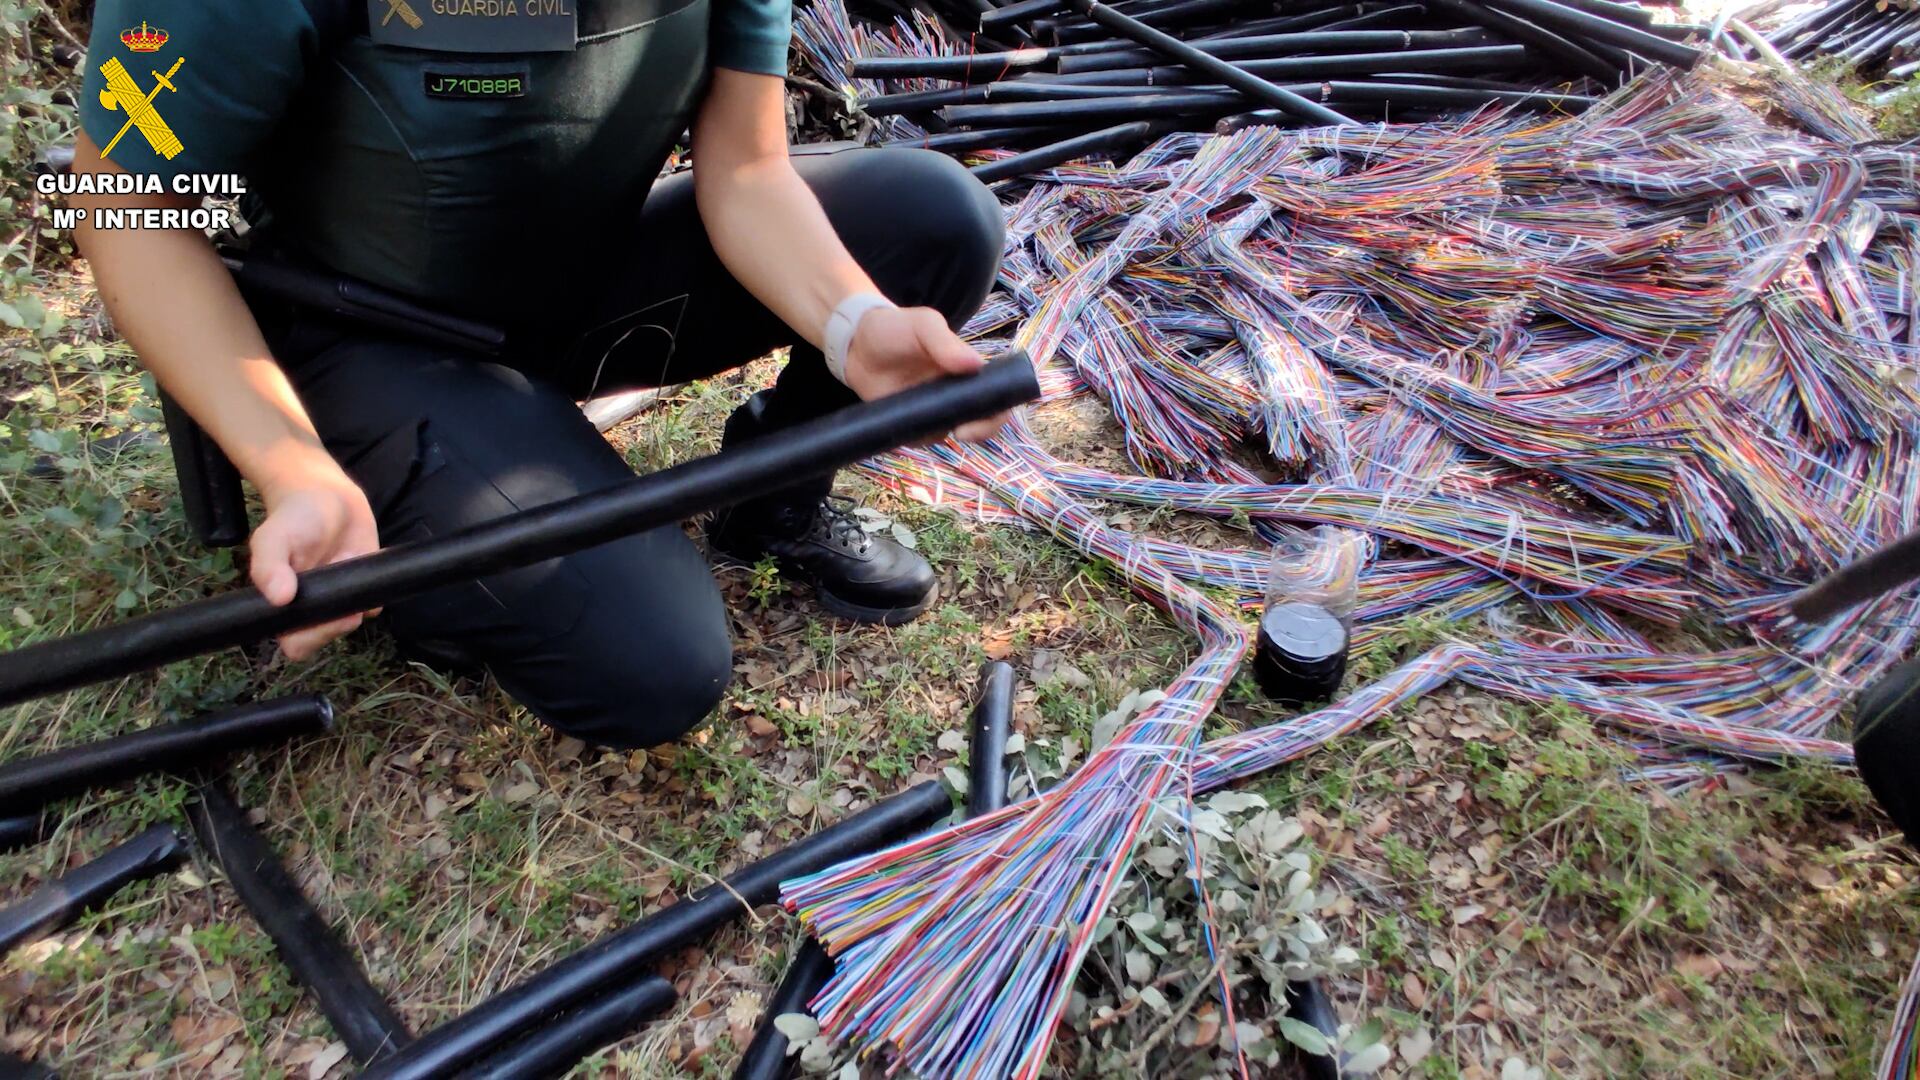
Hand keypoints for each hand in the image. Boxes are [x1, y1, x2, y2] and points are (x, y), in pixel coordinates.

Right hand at [248, 461, 380, 660]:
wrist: (323, 494)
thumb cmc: (292, 518)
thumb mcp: (273, 537)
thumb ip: (269, 566)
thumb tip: (279, 598)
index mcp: (282, 607)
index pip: (297, 645)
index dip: (310, 637)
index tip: (322, 615)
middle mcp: (311, 608)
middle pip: (327, 638)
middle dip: (338, 624)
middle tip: (345, 600)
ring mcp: (339, 598)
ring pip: (352, 623)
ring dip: (357, 605)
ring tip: (349, 572)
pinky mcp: (364, 586)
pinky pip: (374, 603)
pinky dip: (376, 592)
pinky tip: (367, 567)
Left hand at [842, 306, 1009, 441]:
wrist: (855, 345)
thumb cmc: (895, 328)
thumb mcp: (923, 325)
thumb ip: (946, 342)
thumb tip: (977, 365)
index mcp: (967, 370)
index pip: (997, 393)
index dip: (999, 409)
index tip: (983, 417)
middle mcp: (957, 392)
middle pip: (983, 420)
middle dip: (981, 431)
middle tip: (961, 432)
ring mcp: (936, 410)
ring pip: (953, 432)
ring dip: (946, 434)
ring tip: (926, 423)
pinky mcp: (913, 423)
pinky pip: (924, 439)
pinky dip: (921, 438)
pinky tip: (908, 426)